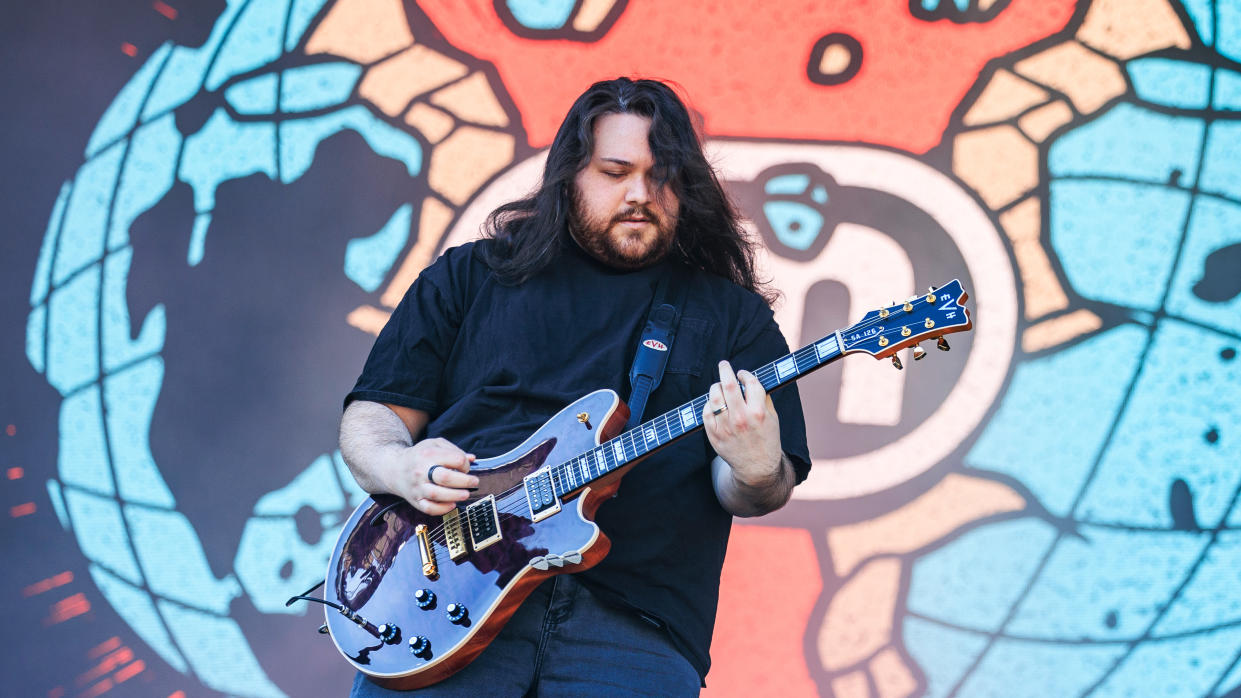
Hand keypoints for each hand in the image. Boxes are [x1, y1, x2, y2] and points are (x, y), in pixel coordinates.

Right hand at [394, 438, 478, 514]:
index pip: (455, 459)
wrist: (393, 468)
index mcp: (428, 454)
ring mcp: (417, 487)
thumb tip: (472, 459)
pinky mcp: (415, 500)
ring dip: (455, 496)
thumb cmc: (419, 456)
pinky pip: (429, 508)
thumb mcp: (434, 445)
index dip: (465, 464)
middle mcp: (421, 471)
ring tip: (465, 494)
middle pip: (446, 478)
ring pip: (437, 495)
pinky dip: (442, 509)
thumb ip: (454, 450)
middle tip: (474, 482)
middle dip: (465, 481)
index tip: (465, 467)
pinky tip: (452, 504)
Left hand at [702, 360, 782, 486]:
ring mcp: (725, 427)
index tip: (743, 374)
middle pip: (728, 385)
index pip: (750, 382)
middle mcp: (741, 419)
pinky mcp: (714, 435)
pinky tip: (716, 404)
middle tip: (724, 364)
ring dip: (716, 387)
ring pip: (714, 396)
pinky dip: (710, 404)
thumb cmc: (766, 439)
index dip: (745, 374)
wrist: (757, 468)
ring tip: (719, 386)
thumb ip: (762, 398)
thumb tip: (749, 379)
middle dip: (725, 369)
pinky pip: (706, 411)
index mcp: (758, 412)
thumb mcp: (773, 418)